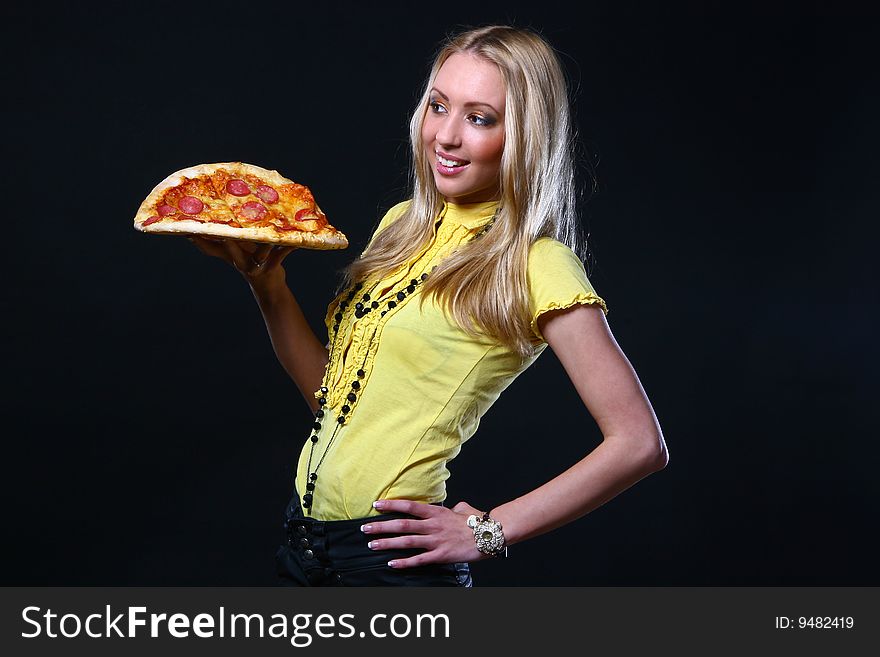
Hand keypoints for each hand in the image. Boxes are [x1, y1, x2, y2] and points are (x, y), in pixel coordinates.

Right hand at [188, 235, 295, 283]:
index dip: (197, 239)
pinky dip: (288, 249)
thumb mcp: (238, 253)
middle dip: (223, 237)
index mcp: (230, 255)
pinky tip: (296, 242)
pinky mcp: (270, 268)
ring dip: (263, 244)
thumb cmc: (253, 261)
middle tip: (217, 226)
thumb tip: (218, 221)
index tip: (184, 228)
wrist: (270, 288)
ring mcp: (255, 266)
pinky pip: (280, 256)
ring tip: (267, 234)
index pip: (209, 247)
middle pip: (228, 248)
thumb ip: (227, 240)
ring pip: (257, 253)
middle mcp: (239, 261)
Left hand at [361, 499, 487, 567]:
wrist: (490, 533)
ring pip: (407, 542)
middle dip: (381, 526)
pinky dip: (404, 562)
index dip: (391, 505)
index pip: (409, 506)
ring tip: (372, 545)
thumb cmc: (477, 521)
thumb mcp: (462, 509)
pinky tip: (392, 563)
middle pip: (402, 525)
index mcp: (436, 512)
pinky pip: (419, 560)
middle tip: (365, 528)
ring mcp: (436, 541)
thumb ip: (453, 508)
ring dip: (388, 543)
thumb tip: (453, 506)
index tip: (376, 504)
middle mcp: (433, 525)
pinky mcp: (441, 555)